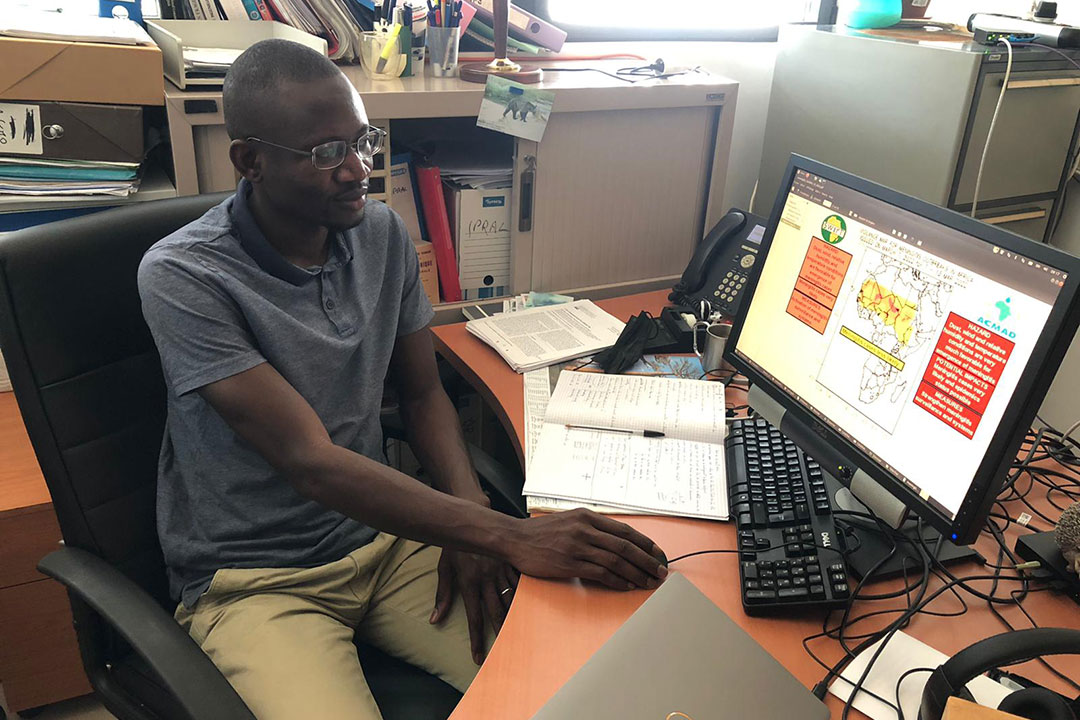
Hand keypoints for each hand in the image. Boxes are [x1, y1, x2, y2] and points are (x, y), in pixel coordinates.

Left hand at [430, 548, 519, 664]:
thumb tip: (435, 619)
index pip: (473, 618)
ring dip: (515, 617)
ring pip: (511, 598)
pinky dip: (525, 596)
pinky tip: (530, 608)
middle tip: (505, 651)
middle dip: (499, 633)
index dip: (476, 639)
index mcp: (469, 581)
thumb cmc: (456, 544)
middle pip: (495, 611)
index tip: (478, 657)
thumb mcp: (445, 568)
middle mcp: (487, 579)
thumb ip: (443, 595)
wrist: (473, 516)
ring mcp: (501, 570)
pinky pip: (520, 583)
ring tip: (520, 634)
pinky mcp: (510, 563)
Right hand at [504, 509, 667, 589]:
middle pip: (625, 546)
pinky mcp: (569, 564)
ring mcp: (577, 547)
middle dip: (647, 560)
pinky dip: (617, 580)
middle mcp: (585, 529)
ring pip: (616, 560)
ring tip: (648, 582)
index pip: (624, 530)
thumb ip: (591, 527)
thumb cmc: (542, 532)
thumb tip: (617, 541)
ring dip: (636, 573)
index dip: (645, 544)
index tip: (658, 554)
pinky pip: (600, 573)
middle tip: (660, 571)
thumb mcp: (569, 520)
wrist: (514, 538)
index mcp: (587, 516)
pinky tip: (627, 586)